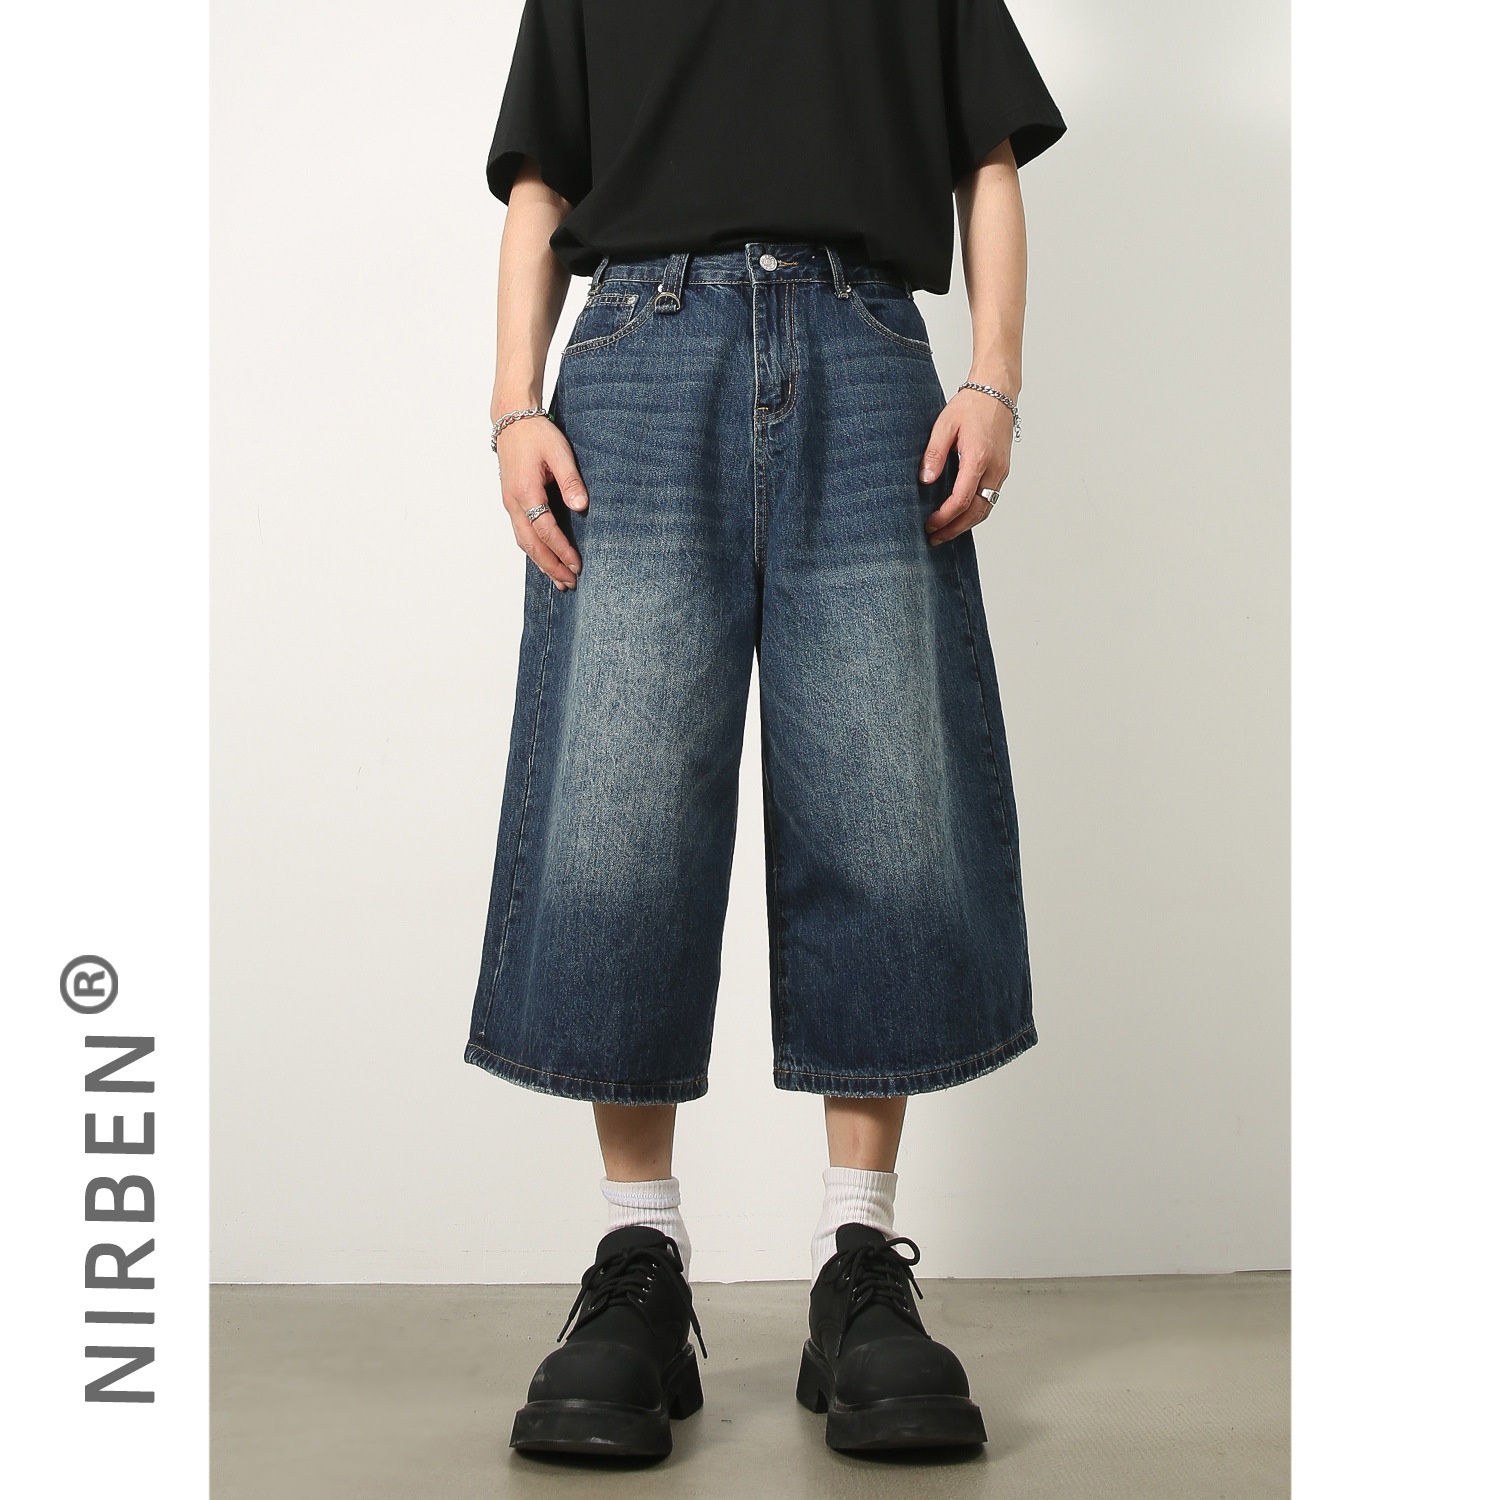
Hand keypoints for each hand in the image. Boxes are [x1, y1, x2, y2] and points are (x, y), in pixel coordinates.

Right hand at [496, 414, 589, 589]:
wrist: (511, 420)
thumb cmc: (536, 434)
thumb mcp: (559, 452)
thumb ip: (570, 480)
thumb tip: (581, 506)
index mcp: (525, 491)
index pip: (545, 530)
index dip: (561, 550)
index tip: (577, 565)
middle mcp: (513, 502)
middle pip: (531, 545)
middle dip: (550, 566)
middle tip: (570, 583)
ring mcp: (509, 504)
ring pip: (524, 542)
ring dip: (541, 563)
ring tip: (560, 580)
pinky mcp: (511, 502)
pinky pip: (521, 533)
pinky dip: (534, 551)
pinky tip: (545, 560)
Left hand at [919, 386, 1013, 544]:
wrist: (997, 391)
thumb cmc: (971, 405)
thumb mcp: (944, 425)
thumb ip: (934, 454)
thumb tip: (925, 481)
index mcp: (979, 458)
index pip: (962, 499)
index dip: (944, 517)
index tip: (929, 525)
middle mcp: (994, 469)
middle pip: (976, 512)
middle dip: (954, 529)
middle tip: (934, 538)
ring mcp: (1001, 471)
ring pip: (986, 508)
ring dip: (966, 524)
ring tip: (945, 533)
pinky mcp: (1002, 470)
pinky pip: (990, 498)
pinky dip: (975, 512)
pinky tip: (960, 517)